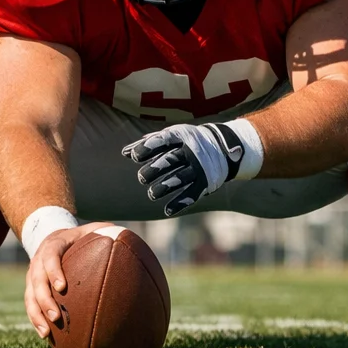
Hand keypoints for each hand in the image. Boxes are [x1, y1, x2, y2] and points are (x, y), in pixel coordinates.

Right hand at [24, 222, 112, 337]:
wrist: (55, 237)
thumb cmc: (81, 236)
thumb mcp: (94, 228)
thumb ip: (109, 232)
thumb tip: (128, 239)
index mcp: (53, 244)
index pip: (50, 256)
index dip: (53, 271)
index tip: (62, 287)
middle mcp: (39, 260)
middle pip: (36, 280)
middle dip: (44, 299)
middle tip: (56, 316)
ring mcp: (33, 274)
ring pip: (29, 295)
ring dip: (37, 314)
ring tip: (47, 331)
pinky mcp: (32, 287)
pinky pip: (30, 304)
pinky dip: (36, 319)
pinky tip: (45, 335)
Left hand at [123, 122, 245, 215]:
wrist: (223, 146)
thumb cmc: (188, 142)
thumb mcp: (172, 137)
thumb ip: (149, 144)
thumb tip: (124, 153)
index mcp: (181, 136)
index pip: (162, 140)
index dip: (147, 148)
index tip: (134, 156)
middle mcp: (191, 151)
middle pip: (171, 160)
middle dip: (155, 168)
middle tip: (142, 177)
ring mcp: (200, 167)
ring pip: (180, 178)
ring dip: (165, 187)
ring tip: (151, 194)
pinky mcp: (206, 182)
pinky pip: (192, 193)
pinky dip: (180, 202)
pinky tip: (167, 210)